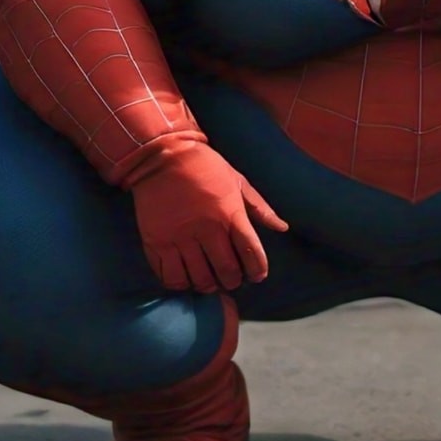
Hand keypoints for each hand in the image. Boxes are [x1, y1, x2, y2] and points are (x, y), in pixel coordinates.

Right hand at [130, 142, 288, 293]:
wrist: (163, 156)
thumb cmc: (205, 166)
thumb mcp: (237, 181)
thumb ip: (259, 208)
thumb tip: (282, 227)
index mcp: (230, 214)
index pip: (251, 251)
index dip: (258, 269)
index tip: (258, 275)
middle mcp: (207, 230)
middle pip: (226, 271)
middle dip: (233, 281)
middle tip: (233, 280)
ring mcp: (180, 238)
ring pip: (199, 278)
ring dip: (209, 285)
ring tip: (211, 282)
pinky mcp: (157, 243)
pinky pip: (170, 276)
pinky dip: (181, 284)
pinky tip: (186, 278)